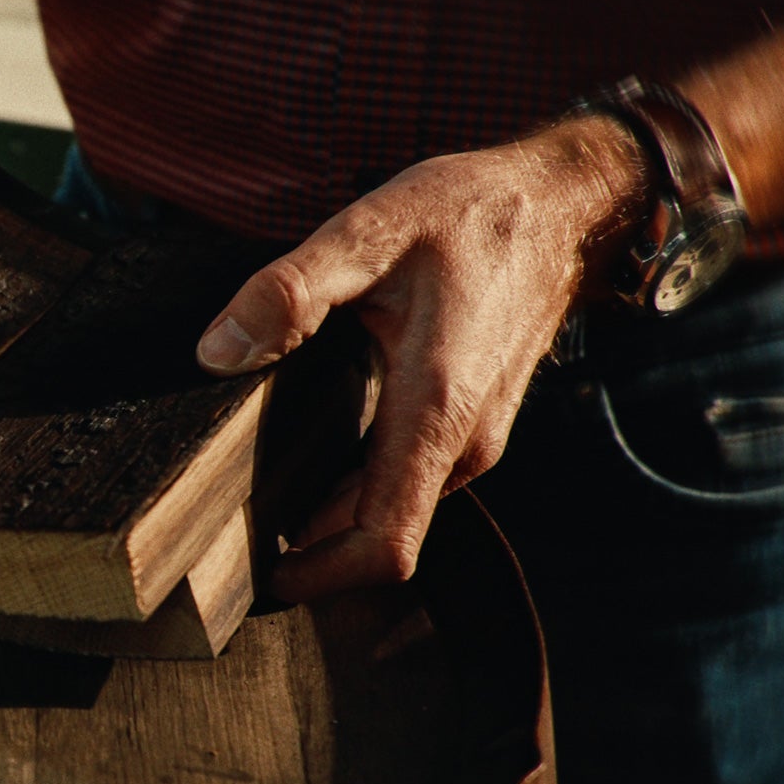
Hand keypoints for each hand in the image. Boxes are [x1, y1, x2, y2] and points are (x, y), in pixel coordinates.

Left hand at [195, 115, 646, 601]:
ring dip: (333, 520)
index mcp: (436, 409)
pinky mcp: (472, 424)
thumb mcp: (371, 231)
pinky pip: (409, 481)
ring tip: (260, 500)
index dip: (321, 575)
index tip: (265, 578)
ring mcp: (474, 437)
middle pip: (382, 536)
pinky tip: (310, 459)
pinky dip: (358, 489)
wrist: (565, 206)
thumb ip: (292, 292)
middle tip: (234, 535)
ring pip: (396, 510)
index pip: (386, 541)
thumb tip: (218, 350)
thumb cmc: (473, 214)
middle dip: (312, 551)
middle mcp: (464, 441)